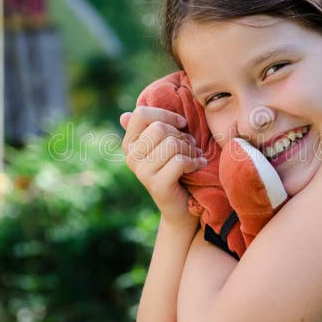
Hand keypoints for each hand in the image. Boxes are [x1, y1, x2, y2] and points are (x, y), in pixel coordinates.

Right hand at [120, 106, 207, 224]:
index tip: (181, 124)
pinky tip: (197, 165)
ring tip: (194, 156)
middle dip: (181, 135)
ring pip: (171, 144)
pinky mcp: (157, 185)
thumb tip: (124, 116)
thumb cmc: (175, 169)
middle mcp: (131, 157)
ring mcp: (142, 172)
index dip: (165, 115)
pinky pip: (179, 161)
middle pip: (159, 128)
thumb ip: (149, 129)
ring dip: (190, 149)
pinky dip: (194, 162)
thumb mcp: (164, 145)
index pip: (141, 114)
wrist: (180, 207)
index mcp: (130, 144)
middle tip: (190, 146)